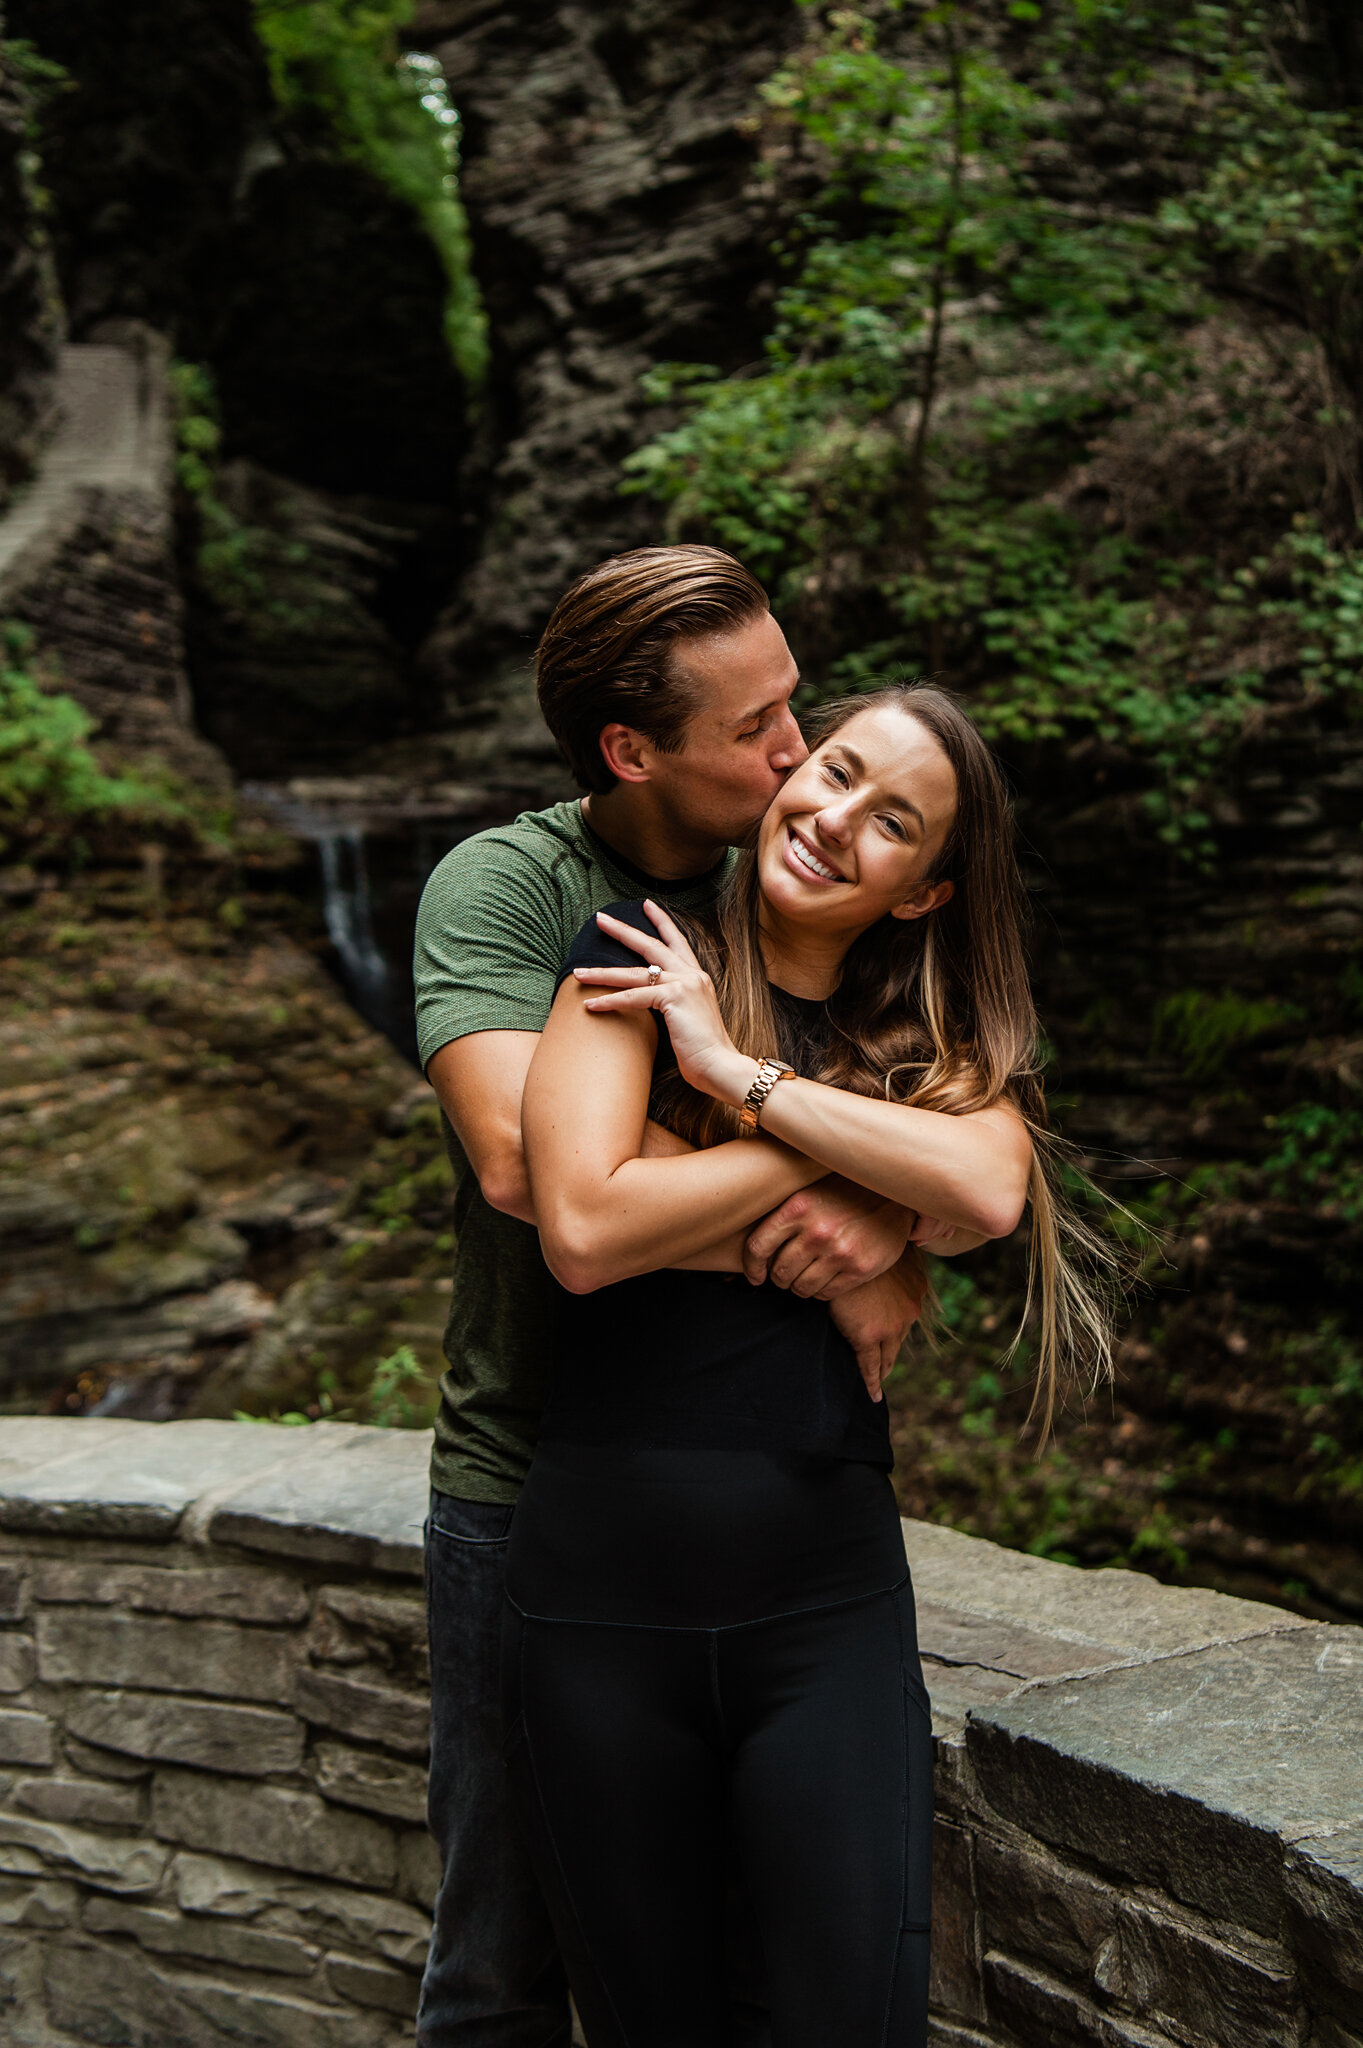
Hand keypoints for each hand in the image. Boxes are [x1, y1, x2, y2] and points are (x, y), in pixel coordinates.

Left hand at [573, 901, 754, 1103]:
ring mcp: (683, 984)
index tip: (648, 905)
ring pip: (634, 973)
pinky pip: (633, 996)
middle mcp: (692, 975)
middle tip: (600, 918)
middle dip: (623, 931)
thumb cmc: (705, 1051)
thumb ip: (674, 1005)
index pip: (677, 943)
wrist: (721, 1066)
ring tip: (578, 972)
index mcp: (697, 978)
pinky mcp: (674, 998)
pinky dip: (609, 1001)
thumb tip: (654, 1005)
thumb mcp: (689, 1020)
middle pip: (651, 945)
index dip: (662, 923)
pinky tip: (590, 1005)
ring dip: (602, 973)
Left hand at [743, 1179, 912, 1299]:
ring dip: (798, 1287)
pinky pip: (825, 1294)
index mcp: (797, 1207)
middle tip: (786, 1273)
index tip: (755, 1275)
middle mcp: (816, 1230)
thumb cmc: (842, 1193)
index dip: (751, 1267)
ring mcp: (839, 1252)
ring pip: (800, 1287)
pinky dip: (820, 1291)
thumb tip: (748, 1242)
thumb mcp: (809, 1191)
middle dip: (779, 1277)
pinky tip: (825, 1279)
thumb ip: (782, 1214)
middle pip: (778, 1272)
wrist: (893, 1196)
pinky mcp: (859, 1269)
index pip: (756, 1247)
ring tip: (805, 1276)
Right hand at [830, 1254, 928, 1402]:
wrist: (842, 1251)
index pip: (907, 1314)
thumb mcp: (882, 1249)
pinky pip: (870, 1366)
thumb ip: (889, 1260)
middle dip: (892, 1351)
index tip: (891, 1333)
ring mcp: (892, 1327)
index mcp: (916, 1288)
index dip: (898, 1325)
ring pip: (888, 1356)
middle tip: (884, 1366)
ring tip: (878, 1381)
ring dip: (884, 1369)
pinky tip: (874, 1394)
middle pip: (899, 1338)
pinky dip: (872, 1382)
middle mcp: (910, 1310)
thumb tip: (889, 1261)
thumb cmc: (859, 1244)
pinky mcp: (868, 1338)